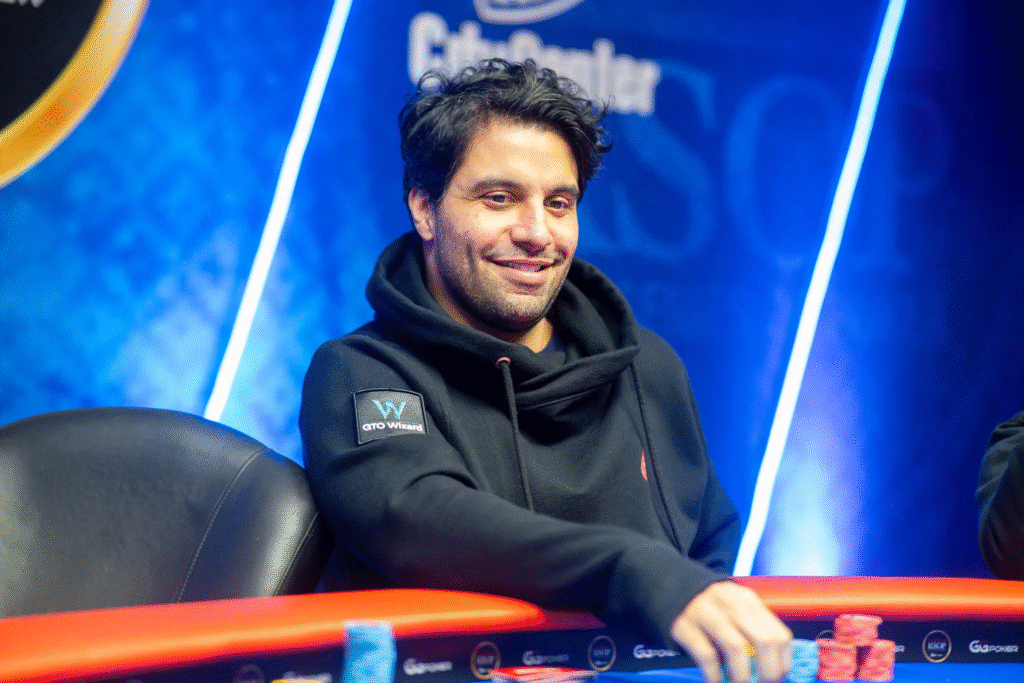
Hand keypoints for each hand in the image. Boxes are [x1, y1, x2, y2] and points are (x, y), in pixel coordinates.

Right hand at [670, 581, 791, 682]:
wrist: (669, 582)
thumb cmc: (709, 604)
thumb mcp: (735, 607)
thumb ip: (754, 629)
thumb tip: (774, 667)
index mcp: (748, 601)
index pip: (779, 635)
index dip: (782, 664)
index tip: (777, 679)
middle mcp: (731, 604)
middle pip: (764, 641)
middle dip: (768, 672)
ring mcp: (707, 612)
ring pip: (736, 647)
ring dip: (742, 675)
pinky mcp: (685, 624)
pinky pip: (706, 654)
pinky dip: (714, 674)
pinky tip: (715, 681)